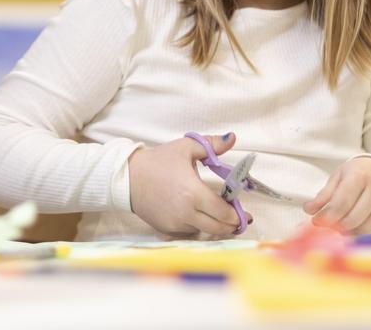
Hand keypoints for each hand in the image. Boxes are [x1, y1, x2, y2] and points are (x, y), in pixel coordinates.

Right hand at [127, 133, 248, 236]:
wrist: (127, 177)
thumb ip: (211, 144)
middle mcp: (186, 213)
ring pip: (205, 231)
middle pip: (219, 228)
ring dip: (214, 225)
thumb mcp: (185, 148)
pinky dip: (197, 227)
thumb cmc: (157, 161)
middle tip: (237, 217)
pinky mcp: (167, 229)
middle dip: (231, 223)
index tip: (242, 210)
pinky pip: (189, 233)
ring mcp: (176, 224)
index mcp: (193, 193)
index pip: (225, 212)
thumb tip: (232, 138)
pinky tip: (196, 216)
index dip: (237, 213)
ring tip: (216, 214)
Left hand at [303, 156, 370, 235]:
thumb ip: (324, 194)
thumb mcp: (338, 177)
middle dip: (337, 226)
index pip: (342, 203)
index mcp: (360, 176)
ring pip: (366, 230)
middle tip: (328, 225)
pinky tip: (356, 227)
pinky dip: (364, 235)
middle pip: (353, 219)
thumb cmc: (357, 173)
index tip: (317, 221)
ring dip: (349, 232)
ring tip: (340, 226)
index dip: (327, 216)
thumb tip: (309, 210)